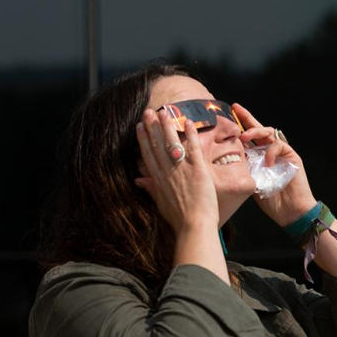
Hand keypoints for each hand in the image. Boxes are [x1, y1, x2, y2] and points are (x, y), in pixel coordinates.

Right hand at [134, 107, 218, 232]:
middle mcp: (167, 171)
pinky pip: (193, 148)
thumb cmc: (178, 218)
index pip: (148, 154)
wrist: (194, 225)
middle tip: (148, 111)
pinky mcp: (197, 170)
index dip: (143, 138)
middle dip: (152, 126)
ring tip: (165, 111)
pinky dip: (191, 135)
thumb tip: (139, 180)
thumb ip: (151, 188)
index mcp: (157, 179)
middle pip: (157, 144)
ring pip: (172, 143)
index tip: (140, 126)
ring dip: (168, 126)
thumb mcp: (160, 203)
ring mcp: (181, 169)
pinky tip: (189, 122)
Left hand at [231, 103, 317, 226]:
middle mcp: (270, 152)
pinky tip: (265, 162)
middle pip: (259, 129)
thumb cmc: (272, 200)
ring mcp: (282, 153)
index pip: (249, 138)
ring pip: (269, 133)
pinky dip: (270, 152)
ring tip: (244, 137)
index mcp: (259, 157)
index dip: (240, 125)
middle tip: (236, 110)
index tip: (229, 114)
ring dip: (256, 131)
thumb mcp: (252, 181)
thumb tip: (226, 157)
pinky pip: (279, 145)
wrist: (291, 211)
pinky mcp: (292, 156)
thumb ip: (244, 167)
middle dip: (247, 118)